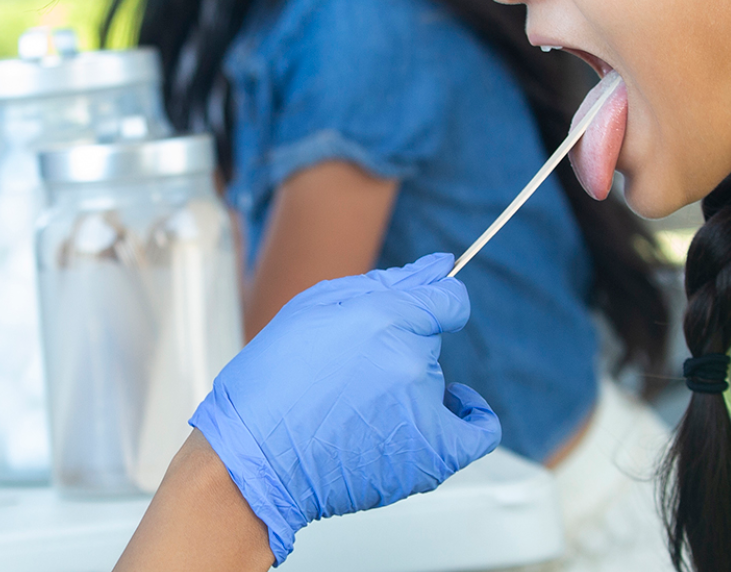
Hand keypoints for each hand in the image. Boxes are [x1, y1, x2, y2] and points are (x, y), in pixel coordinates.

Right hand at [189, 253, 499, 561]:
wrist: (253, 462)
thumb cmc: (269, 387)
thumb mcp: (312, 310)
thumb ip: (383, 285)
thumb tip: (438, 268)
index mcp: (379, 318)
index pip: (446, 299)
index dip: (432, 304)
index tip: (422, 313)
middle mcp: (408, 360)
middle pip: (431, 341)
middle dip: (401, 347)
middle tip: (353, 372)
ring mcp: (422, 409)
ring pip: (436, 381)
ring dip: (410, 386)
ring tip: (360, 407)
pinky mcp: (430, 455)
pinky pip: (476, 431)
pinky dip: (470, 418)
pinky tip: (448, 413)